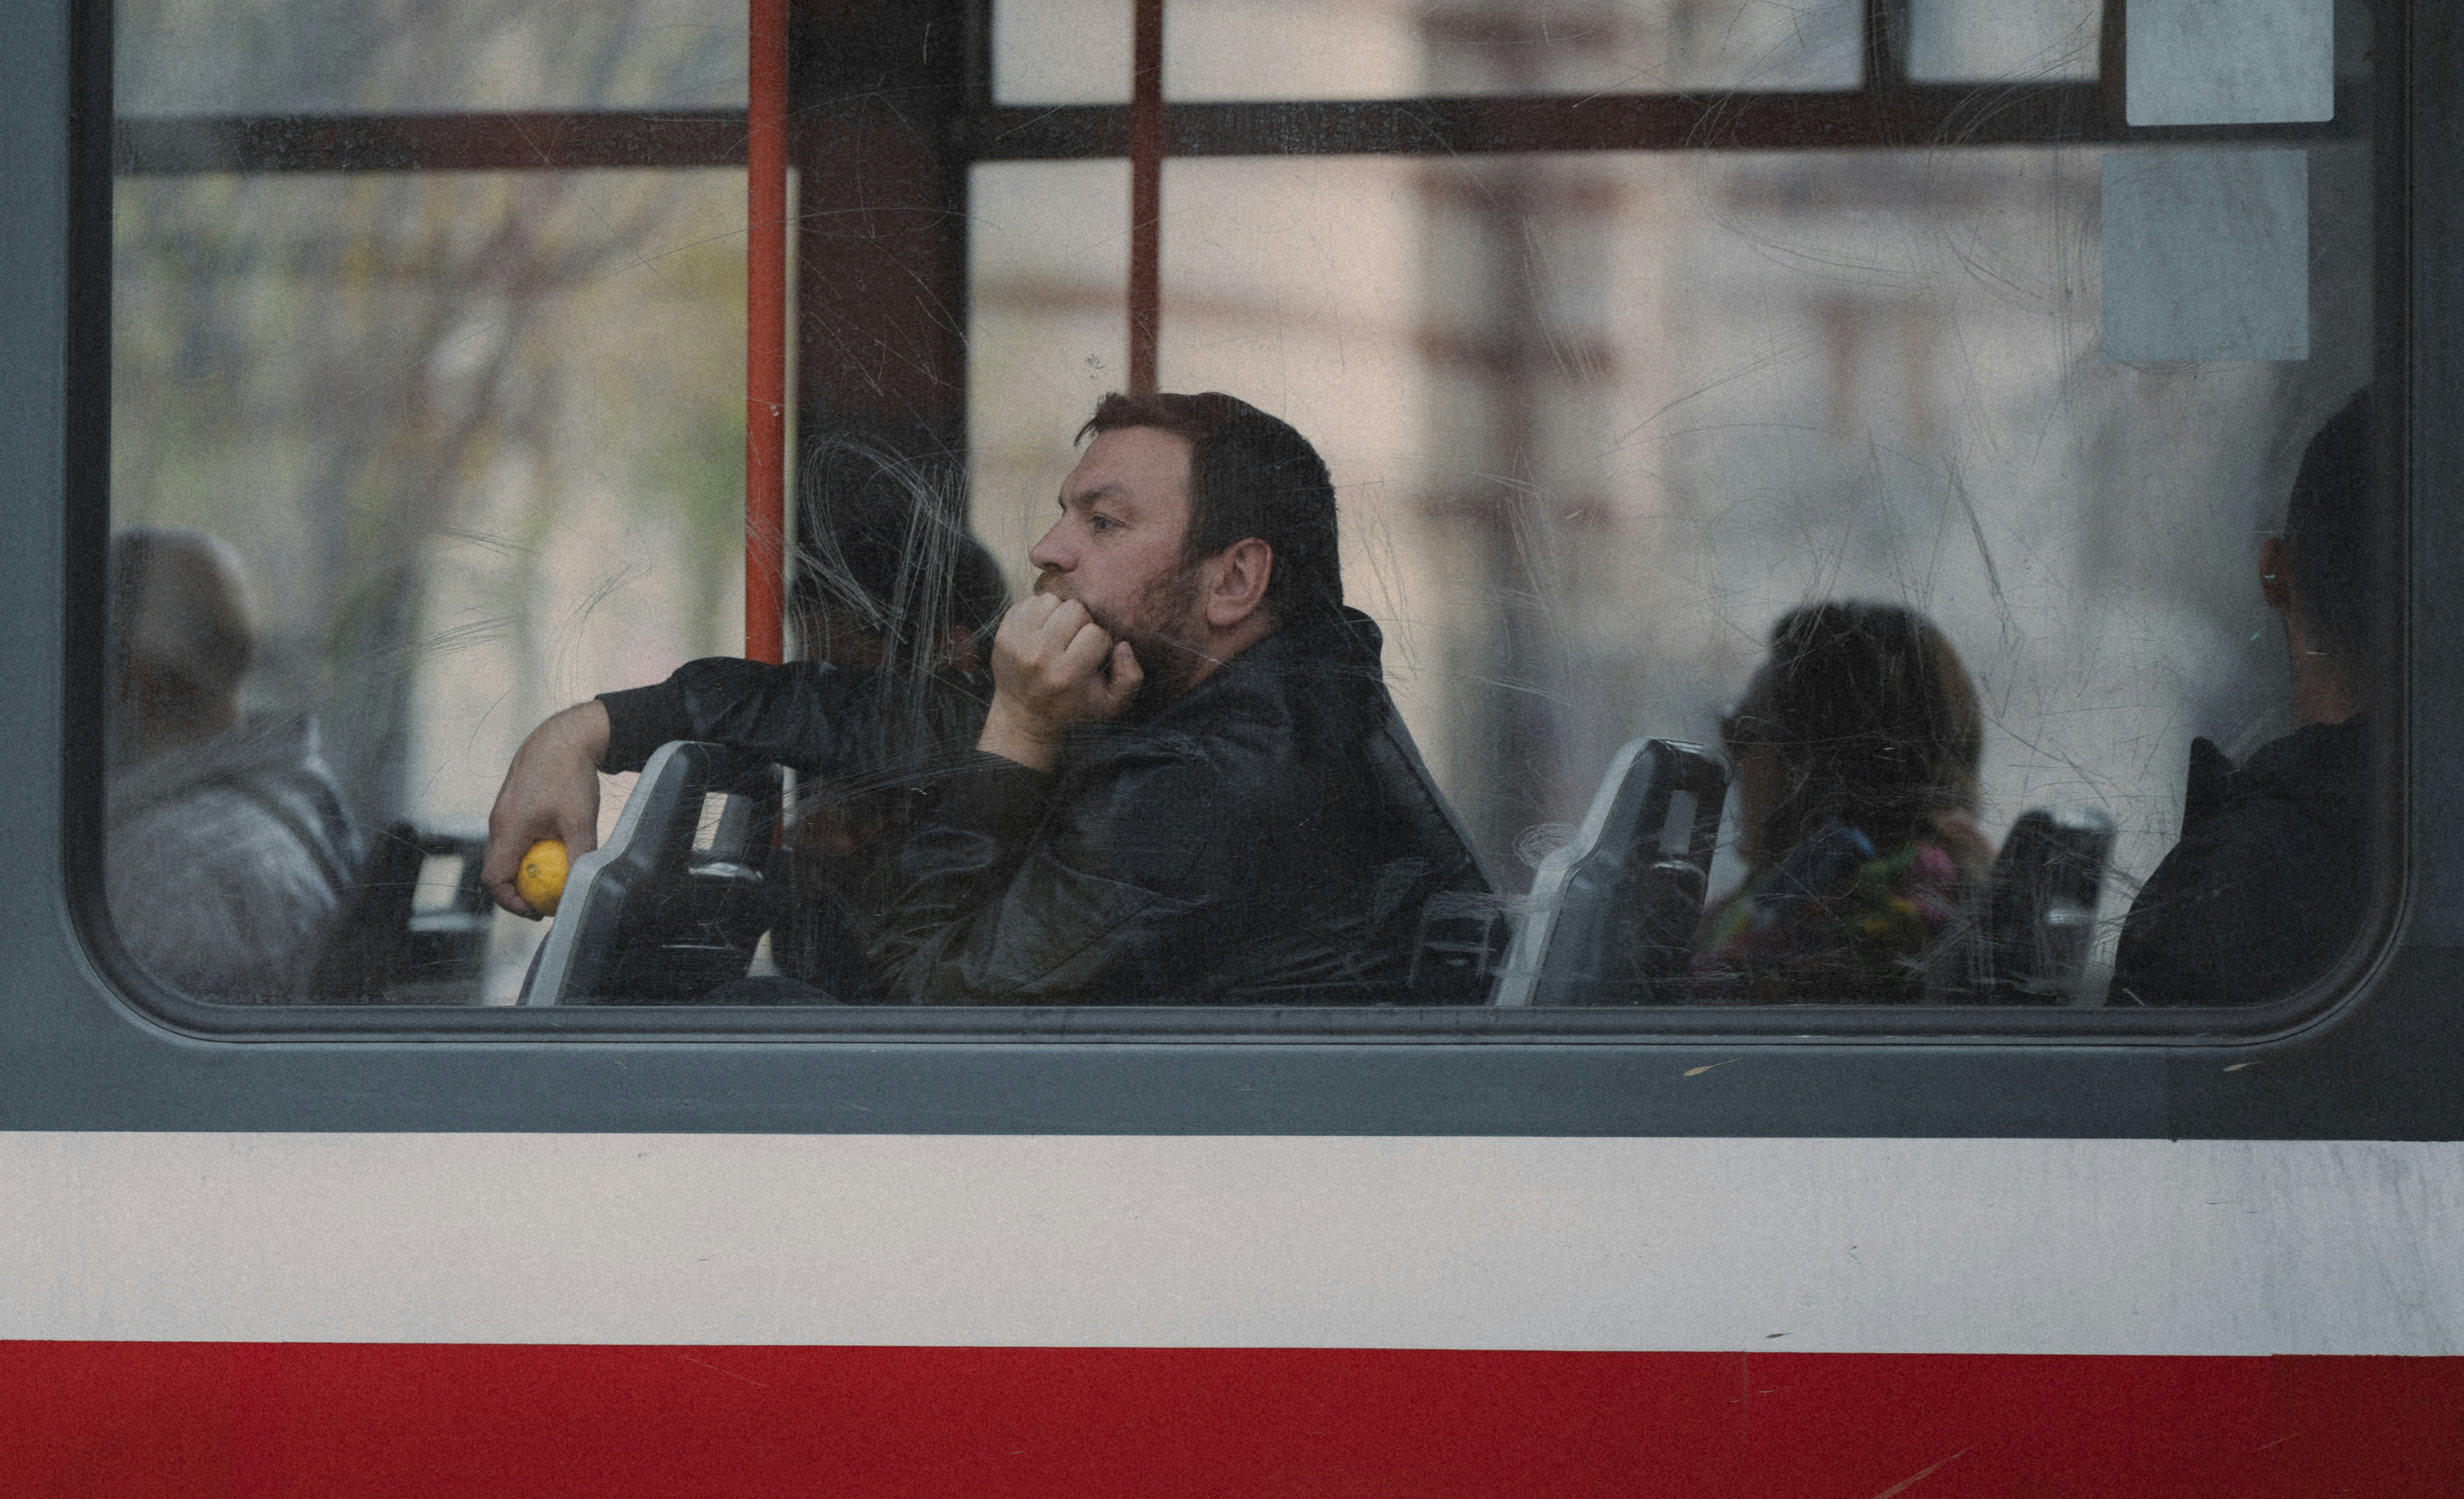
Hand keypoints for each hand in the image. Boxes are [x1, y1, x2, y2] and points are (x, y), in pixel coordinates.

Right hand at [481, 700, 609, 916]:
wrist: (563, 737)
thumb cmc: (571, 777)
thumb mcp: (581, 821)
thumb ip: (580, 857)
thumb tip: (582, 888)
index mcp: (508, 829)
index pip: (495, 879)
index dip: (512, 902)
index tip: (538, 911)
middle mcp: (498, 822)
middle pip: (497, 870)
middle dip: (518, 891)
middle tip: (547, 901)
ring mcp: (502, 812)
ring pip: (504, 853)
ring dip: (523, 870)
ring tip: (552, 879)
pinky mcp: (512, 805)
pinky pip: (512, 838)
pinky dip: (527, 851)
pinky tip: (553, 850)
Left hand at [976, 595, 1142, 771]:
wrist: (1025, 715)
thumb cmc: (1072, 707)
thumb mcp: (1110, 705)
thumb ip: (1130, 677)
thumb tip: (1123, 646)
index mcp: (1066, 674)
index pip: (1096, 633)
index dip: (1100, 642)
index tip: (1092, 656)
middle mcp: (1039, 657)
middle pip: (1074, 609)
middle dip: (1081, 623)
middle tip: (1076, 641)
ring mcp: (1018, 643)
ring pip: (1050, 600)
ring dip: (1059, 613)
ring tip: (1059, 633)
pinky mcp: (1003, 634)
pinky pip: (1028, 602)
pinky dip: (1039, 612)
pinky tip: (1042, 630)